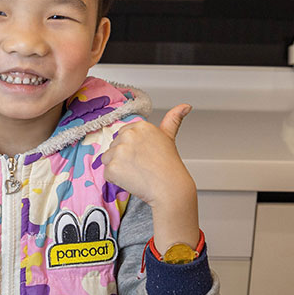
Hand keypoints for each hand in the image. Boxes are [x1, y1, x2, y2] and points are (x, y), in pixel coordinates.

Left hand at [102, 104, 199, 250]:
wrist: (170, 188)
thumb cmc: (170, 166)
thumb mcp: (169, 137)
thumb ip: (173, 119)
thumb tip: (186, 106)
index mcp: (140, 126)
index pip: (123, 135)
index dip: (132, 148)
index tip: (145, 156)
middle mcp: (128, 135)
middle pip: (114, 146)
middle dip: (124, 158)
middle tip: (143, 166)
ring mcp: (119, 151)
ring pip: (108, 159)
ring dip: (119, 168)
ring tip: (137, 173)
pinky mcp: (113, 167)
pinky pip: (107, 174)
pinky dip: (116, 180)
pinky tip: (132, 180)